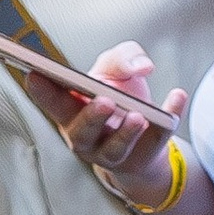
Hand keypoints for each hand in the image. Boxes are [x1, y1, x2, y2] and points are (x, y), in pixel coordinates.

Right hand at [51, 42, 187, 209]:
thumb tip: (140, 66)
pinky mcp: (145, 156)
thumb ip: (121, 58)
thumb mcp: (114, 70)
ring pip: (115, 149)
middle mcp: (86, 138)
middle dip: (91, 118)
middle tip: (103, 102)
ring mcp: (114, 153)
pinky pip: (158, 140)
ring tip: (139, 116)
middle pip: (82, 133)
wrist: (145, 130)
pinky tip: (178, 96)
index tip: (35, 74)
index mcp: (71, 112)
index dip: (42, 91)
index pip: (53, 103)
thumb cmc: (118, 95)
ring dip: (126, 133)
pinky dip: (169, 118)